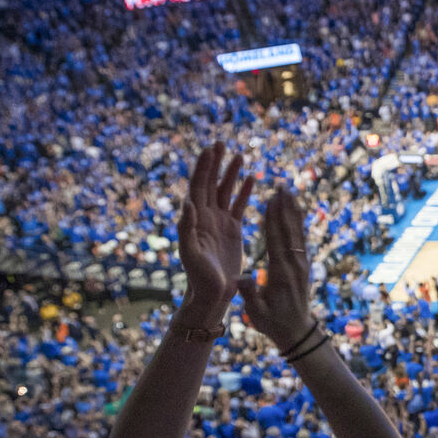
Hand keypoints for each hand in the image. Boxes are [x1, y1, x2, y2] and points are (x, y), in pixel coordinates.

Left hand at [176, 142, 252, 324]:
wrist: (212, 294)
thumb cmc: (199, 277)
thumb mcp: (190, 253)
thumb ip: (186, 228)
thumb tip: (187, 203)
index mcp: (195, 219)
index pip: (199, 187)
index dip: (204, 167)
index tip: (210, 149)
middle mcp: (206, 217)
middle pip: (211, 183)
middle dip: (215, 163)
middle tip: (220, 143)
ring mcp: (219, 222)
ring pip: (225, 192)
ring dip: (230, 173)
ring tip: (238, 155)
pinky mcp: (233, 230)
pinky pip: (238, 206)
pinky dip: (243, 192)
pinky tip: (250, 178)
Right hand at [237, 188, 314, 352]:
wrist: (298, 332)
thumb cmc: (273, 323)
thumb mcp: (256, 312)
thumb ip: (250, 294)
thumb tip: (242, 278)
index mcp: (281, 273)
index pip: (276, 241)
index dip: (273, 220)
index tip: (270, 200)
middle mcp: (295, 265)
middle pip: (289, 231)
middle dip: (285, 208)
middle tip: (281, 186)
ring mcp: (302, 264)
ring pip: (297, 232)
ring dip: (293, 211)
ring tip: (289, 191)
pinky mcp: (304, 265)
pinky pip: (300, 239)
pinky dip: (297, 222)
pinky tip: (294, 210)